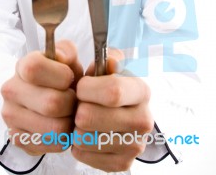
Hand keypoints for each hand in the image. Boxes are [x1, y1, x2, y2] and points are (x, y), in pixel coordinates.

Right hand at [1, 40, 82, 154]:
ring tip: (69, 113)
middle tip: (73, 99)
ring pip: (54, 128)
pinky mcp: (17, 138)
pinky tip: (61, 126)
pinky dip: (63, 139)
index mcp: (22, 66)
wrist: (50, 96)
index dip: (60, 75)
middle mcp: (11, 90)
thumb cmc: (60, 76)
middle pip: (51, 103)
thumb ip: (67, 51)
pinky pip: (50, 145)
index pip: (34, 68)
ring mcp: (11, 116)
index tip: (69, 78)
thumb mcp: (67, 58)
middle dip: (71, 102)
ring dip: (69, 122)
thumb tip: (62, 58)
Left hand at [71, 50, 153, 171]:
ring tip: (83, 118)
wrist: (108, 110)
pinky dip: (78, 144)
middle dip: (78, 108)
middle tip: (80, 104)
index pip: (112, 92)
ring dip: (76, 127)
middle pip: (92, 117)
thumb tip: (111, 62)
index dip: (87, 89)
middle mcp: (144, 119)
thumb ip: (106, 57)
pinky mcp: (123, 163)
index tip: (80, 86)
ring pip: (85, 138)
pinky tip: (86, 133)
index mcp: (141, 91)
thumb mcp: (105, 64)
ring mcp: (136, 144)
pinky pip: (84, 155)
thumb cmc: (103, 84)